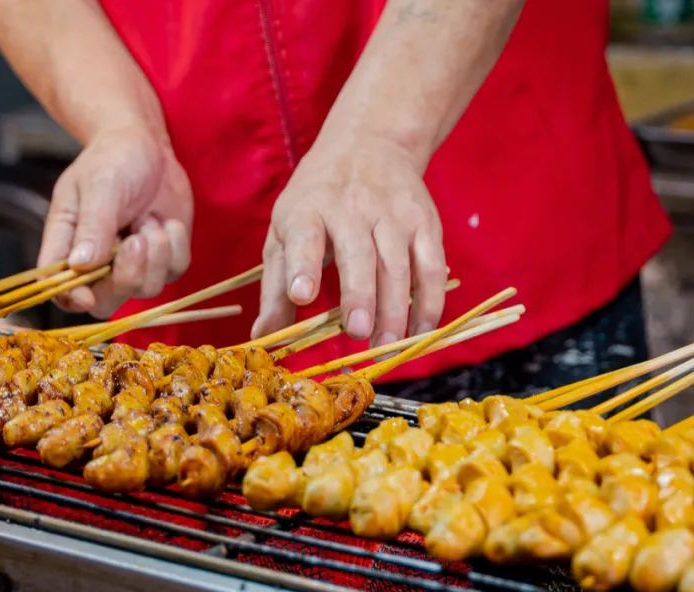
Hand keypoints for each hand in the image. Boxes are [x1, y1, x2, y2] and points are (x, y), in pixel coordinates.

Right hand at [39, 126, 192, 317]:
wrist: (146, 146)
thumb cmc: (112, 160)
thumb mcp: (98, 185)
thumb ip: (92, 226)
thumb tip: (79, 265)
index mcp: (68, 246)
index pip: (61, 289)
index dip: (73, 300)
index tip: (87, 296)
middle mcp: (97, 264)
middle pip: (105, 303)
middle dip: (126, 277)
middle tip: (137, 240)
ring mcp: (132, 265)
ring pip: (145, 289)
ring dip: (155, 254)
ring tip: (150, 219)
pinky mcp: (163, 262)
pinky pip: (174, 273)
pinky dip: (176, 247)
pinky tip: (168, 223)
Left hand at [254, 135, 445, 345]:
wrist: (370, 144)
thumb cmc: (317, 200)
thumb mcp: (285, 233)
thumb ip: (275, 288)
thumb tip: (262, 336)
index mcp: (308, 209)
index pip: (304, 236)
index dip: (302, 266)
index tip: (301, 295)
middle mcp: (351, 207)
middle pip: (359, 255)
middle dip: (360, 295)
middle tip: (357, 333)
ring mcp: (392, 213)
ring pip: (398, 264)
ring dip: (395, 308)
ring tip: (387, 345)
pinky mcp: (424, 221)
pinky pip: (431, 266)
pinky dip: (429, 301)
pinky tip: (420, 330)